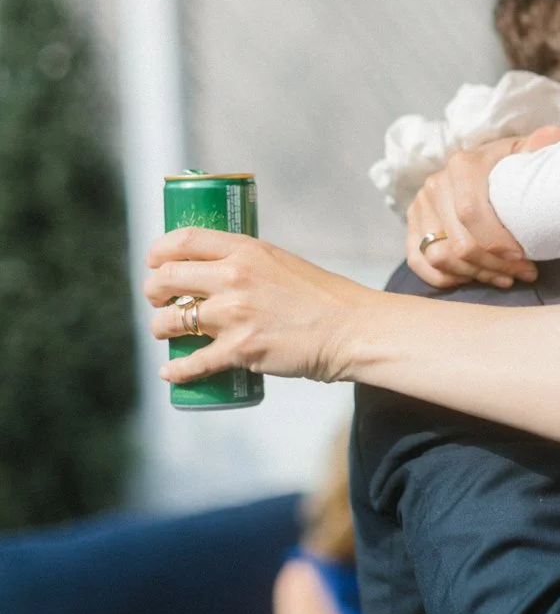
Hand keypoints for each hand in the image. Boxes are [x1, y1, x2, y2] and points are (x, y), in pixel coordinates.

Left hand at [145, 228, 372, 383]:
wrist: (351, 329)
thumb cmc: (325, 298)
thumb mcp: (283, 263)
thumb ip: (250, 265)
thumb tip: (218, 274)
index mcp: (246, 251)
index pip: (184, 240)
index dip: (159, 251)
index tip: (154, 261)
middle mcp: (234, 278)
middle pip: (167, 278)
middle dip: (153, 290)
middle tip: (158, 299)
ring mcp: (234, 315)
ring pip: (169, 321)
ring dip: (160, 328)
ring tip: (166, 332)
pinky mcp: (239, 350)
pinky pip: (190, 363)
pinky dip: (176, 371)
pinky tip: (170, 372)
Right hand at [404, 125, 559, 288]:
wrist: (479, 168)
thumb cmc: (507, 166)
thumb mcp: (523, 152)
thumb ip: (539, 146)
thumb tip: (554, 136)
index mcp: (462, 166)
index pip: (471, 212)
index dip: (496, 241)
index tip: (523, 256)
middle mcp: (435, 185)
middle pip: (459, 242)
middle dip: (495, 265)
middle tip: (524, 273)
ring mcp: (420, 207)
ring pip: (440, 256)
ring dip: (475, 274)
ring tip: (506, 278)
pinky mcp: (411, 226)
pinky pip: (418, 261)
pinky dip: (445, 277)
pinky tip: (473, 279)